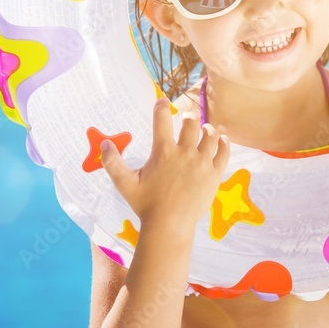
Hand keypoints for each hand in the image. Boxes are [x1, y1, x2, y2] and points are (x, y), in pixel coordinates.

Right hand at [100, 98, 230, 228]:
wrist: (169, 225)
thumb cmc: (146, 205)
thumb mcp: (124, 183)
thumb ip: (112, 162)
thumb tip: (104, 144)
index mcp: (163, 152)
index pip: (162, 119)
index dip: (162, 107)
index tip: (163, 102)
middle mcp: (184, 153)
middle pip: (191, 124)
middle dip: (188, 118)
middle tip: (187, 120)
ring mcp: (202, 163)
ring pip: (210, 136)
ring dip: (208, 129)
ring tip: (205, 129)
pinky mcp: (214, 175)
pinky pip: (224, 153)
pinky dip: (224, 144)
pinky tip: (223, 140)